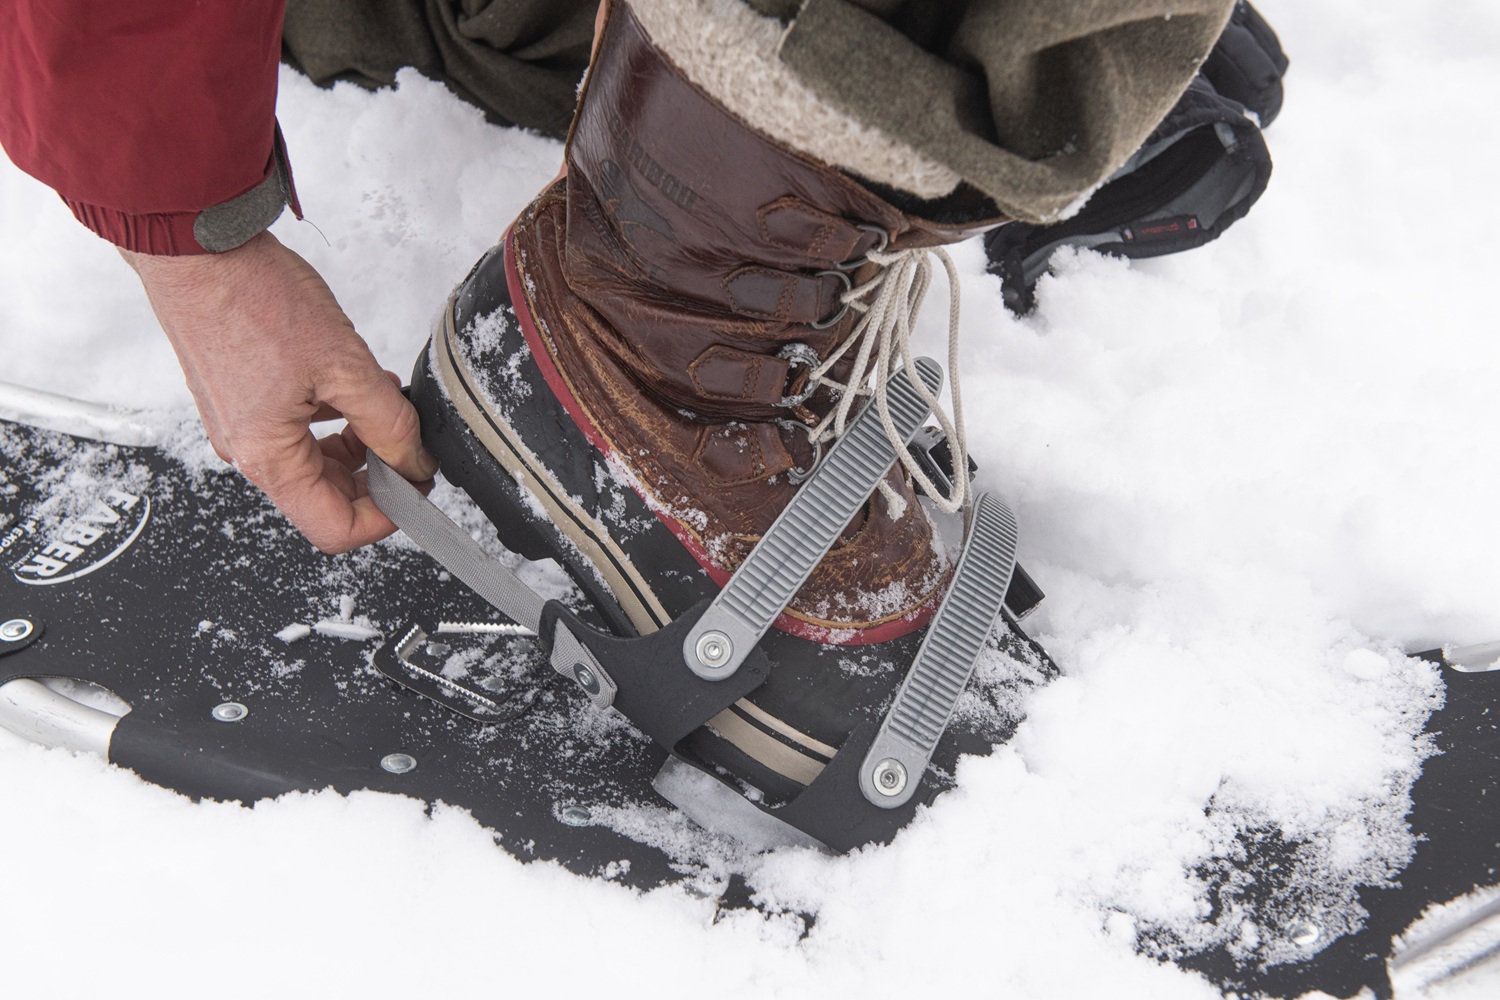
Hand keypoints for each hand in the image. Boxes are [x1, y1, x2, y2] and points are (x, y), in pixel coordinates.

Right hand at [121, 231, 437, 552]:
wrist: (197, 248)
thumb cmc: (251, 296)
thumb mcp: (345, 365)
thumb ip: (390, 423)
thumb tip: (415, 460)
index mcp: (268, 457)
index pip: (334, 529)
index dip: (386, 518)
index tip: (417, 490)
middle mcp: (247, 450)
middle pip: (325, 497)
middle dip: (376, 477)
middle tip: (411, 445)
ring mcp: (239, 425)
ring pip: (312, 463)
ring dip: (357, 445)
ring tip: (385, 407)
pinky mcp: (239, 399)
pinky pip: (294, 431)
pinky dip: (332, 420)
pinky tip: (354, 389)